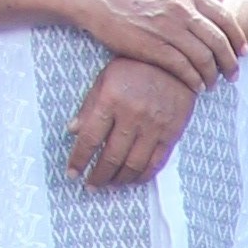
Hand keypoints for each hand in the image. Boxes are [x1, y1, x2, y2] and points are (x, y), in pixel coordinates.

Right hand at [60, 0, 244, 87]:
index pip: (224, 18)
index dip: (237, 38)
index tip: (242, 53)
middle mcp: (180, 9)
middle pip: (218, 41)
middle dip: (230, 62)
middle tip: (233, 76)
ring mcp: (166, 28)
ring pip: (203, 58)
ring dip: (212, 75)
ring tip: (213, 84)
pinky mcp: (151, 46)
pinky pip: (183, 68)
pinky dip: (194, 80)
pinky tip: (196, 86)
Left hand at [67, 54, 198, 191]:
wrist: (175, 61)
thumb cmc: (135, 67)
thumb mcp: (105, 78)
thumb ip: (89, 105)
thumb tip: (73, 131)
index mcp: (111, 100)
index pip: (90, 138)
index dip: (79, 159)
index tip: (72, 173)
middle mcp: (132, 116)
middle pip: (111, 156)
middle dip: (98, 175)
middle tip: (91, 185)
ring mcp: (154, 126)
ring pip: (133, 164)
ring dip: (119, 180)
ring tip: (109, 185)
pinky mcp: (171, 133)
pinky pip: (155, 163)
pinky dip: (142, 176)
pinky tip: (132, 180)